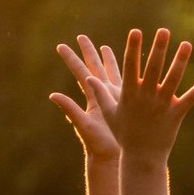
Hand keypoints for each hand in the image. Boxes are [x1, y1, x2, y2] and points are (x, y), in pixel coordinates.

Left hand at [49, 35, 126, 159]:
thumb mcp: (84, 125)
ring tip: (107, 48)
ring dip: (111, 61)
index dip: (71, 59)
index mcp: (91, 97)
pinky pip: (131, 87)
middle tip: (83, 37)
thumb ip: (70, 109)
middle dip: (89, 53)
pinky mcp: (128, 106)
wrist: (114, 157)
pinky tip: (139, 69)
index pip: (80, 73)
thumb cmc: (98, 144)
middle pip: (95, 68)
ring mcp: (115, 99)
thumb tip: (53, 95)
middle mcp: (102, 95)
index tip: (61, 45)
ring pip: (113, 75)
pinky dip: (135, 77)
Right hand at [89, 28, 193, 159]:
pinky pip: (190, 98)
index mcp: (129, 93)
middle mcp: (146, 96)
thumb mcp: (108, 113)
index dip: (133, 48)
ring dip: (180, 61)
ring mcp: (162, 104)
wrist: (141, 156)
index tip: (136, 31)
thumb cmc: (124, 133)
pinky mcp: (177, 114)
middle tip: (163, 30)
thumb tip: (89, 78)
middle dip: (158, 48)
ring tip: (187, 44)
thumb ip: (101, 94)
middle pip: (153, 68)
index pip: (130, 66)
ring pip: (173, 79)